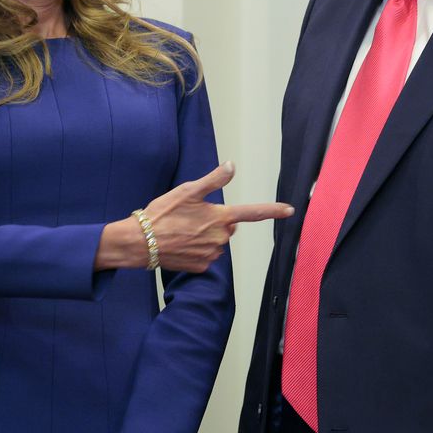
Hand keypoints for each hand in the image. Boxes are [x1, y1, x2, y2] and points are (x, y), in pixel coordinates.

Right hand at [94, 162, 292, 272]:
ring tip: (182, 230)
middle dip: (215, 221)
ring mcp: (212, 255)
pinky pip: (206, 255)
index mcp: (220, 217)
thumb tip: (231, 166)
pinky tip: (180, 244)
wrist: (141, 242)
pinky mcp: (202, 267)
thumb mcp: (187, 191)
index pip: (252, 213)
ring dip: (205, 236)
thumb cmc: (163, 213)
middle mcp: (221, 238)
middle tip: (190, 216)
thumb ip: (213, 180)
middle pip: (227, 227)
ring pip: (216, 242)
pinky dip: (196, 250)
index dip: (273, 210)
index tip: (290, 210)